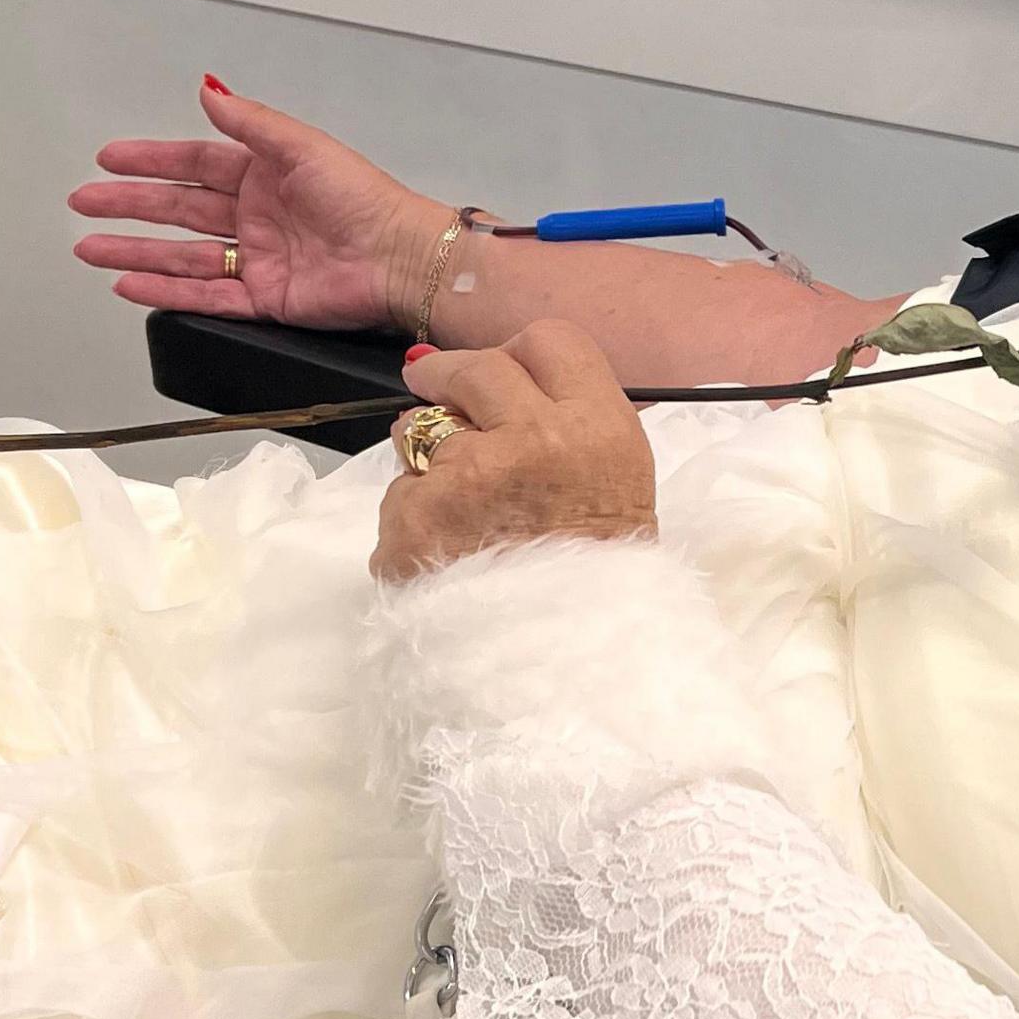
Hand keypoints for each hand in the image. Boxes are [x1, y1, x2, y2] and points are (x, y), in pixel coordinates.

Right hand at [70, 78, 457, 330]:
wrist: (400, 259)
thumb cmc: (367, 200)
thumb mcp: (302, 147)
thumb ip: (250, 122)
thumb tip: (209, 89)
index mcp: (266, 175)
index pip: (194, 163)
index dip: (151, 161)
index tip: (109, 160)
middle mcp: (257, 216)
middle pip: (179, 209)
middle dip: (129, 206)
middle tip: (84, 202)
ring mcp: (259, 259)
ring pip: (182, 256)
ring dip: (134, 251)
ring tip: (90, 248)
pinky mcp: (265, 299)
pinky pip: (205, 295)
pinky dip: (166, 291)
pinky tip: (130, 284)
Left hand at [373, 322, 658, 581]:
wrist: (565, 676)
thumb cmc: (599, 588)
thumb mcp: (619, 491)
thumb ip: (570, 429)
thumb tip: (494, 380)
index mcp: (599, 430)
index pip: (549, 342)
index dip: (520, 355)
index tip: (503, 373)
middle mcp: (536, 439)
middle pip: (476, 368)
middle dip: (448, 376)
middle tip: (433, 385)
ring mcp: (468, 477)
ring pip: (420, 429)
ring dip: (426, 454)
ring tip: (459, 510)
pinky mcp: (416, 518)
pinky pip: (400, 495)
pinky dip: (412, 522)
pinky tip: (444, 558)